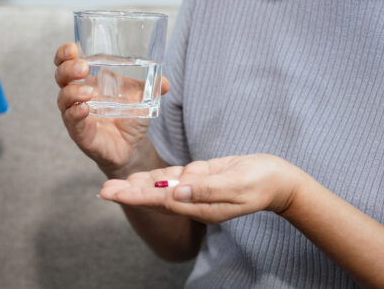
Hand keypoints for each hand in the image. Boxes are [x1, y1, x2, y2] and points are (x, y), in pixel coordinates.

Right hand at [53, 42, 169, 176]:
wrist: (132, 146)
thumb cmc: (129, 116)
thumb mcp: (142, 96)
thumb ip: (153, 86)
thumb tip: (165, 83)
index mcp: (88, 80)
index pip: (66, 61)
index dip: (64, 53)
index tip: (73, 47)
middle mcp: (76, 95)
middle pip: (60, 76)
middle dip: (68, 68)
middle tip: (83, 68)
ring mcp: (75, 113)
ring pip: (63, 98)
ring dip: (72, 92)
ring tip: (88, 92)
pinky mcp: (79, 132)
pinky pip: (71, 120)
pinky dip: (76, 113)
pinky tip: (84, 109)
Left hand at [99, 154, 303, 224]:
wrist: (279, 179)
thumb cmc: (261, 181)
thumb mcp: (235, 184)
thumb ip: (206, 190)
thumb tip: (177, 192)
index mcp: (201, 207)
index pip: (162, 201)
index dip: (136, 196)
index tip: (114, 193)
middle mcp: (195, 202)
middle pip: (155, 197)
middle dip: (129, 193)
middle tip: (103, 190)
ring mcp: (197, 191)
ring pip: (161, 187)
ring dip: (138, 185)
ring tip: (113, 185)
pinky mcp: (201, 179)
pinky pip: (174, 178)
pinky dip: (157, 176)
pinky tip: (139, 178)